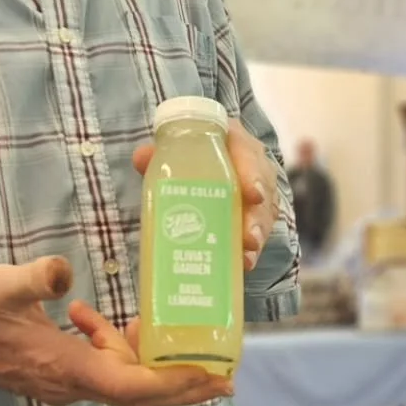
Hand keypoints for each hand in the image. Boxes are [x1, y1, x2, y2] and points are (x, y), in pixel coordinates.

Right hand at [0, 257, 230, 405]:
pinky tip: (93, 317)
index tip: (211, 378)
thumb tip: (66, 274)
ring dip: (151, 361)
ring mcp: (64, 381)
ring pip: (122, 378)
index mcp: (68, 368)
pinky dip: (111, 345)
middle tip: (225, 375)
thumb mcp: (3, 286)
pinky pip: (98, 365)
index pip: (133, 383)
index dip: (175, 383)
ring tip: (179, 337)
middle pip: (140, 392)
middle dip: (184, 385)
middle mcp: (72, 383)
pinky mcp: (56, 371)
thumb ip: (38, 278)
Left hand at [134, 118, 278, 272]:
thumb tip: (141, 158)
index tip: (252, 194)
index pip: (248, 151)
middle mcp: (253, 165)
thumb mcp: (176, 153)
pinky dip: (252, 248)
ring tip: (245, 257)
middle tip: (248, 237)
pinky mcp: (257, 214)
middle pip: (262, 188)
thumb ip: (159, 156)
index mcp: (234, 142)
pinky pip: (260, 230)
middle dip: (256, 215)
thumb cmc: (192, 156)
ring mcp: (258, 191)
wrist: (205, 161)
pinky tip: (243, 263)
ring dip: (256, 236)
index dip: (252, 173)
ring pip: (264, 213)